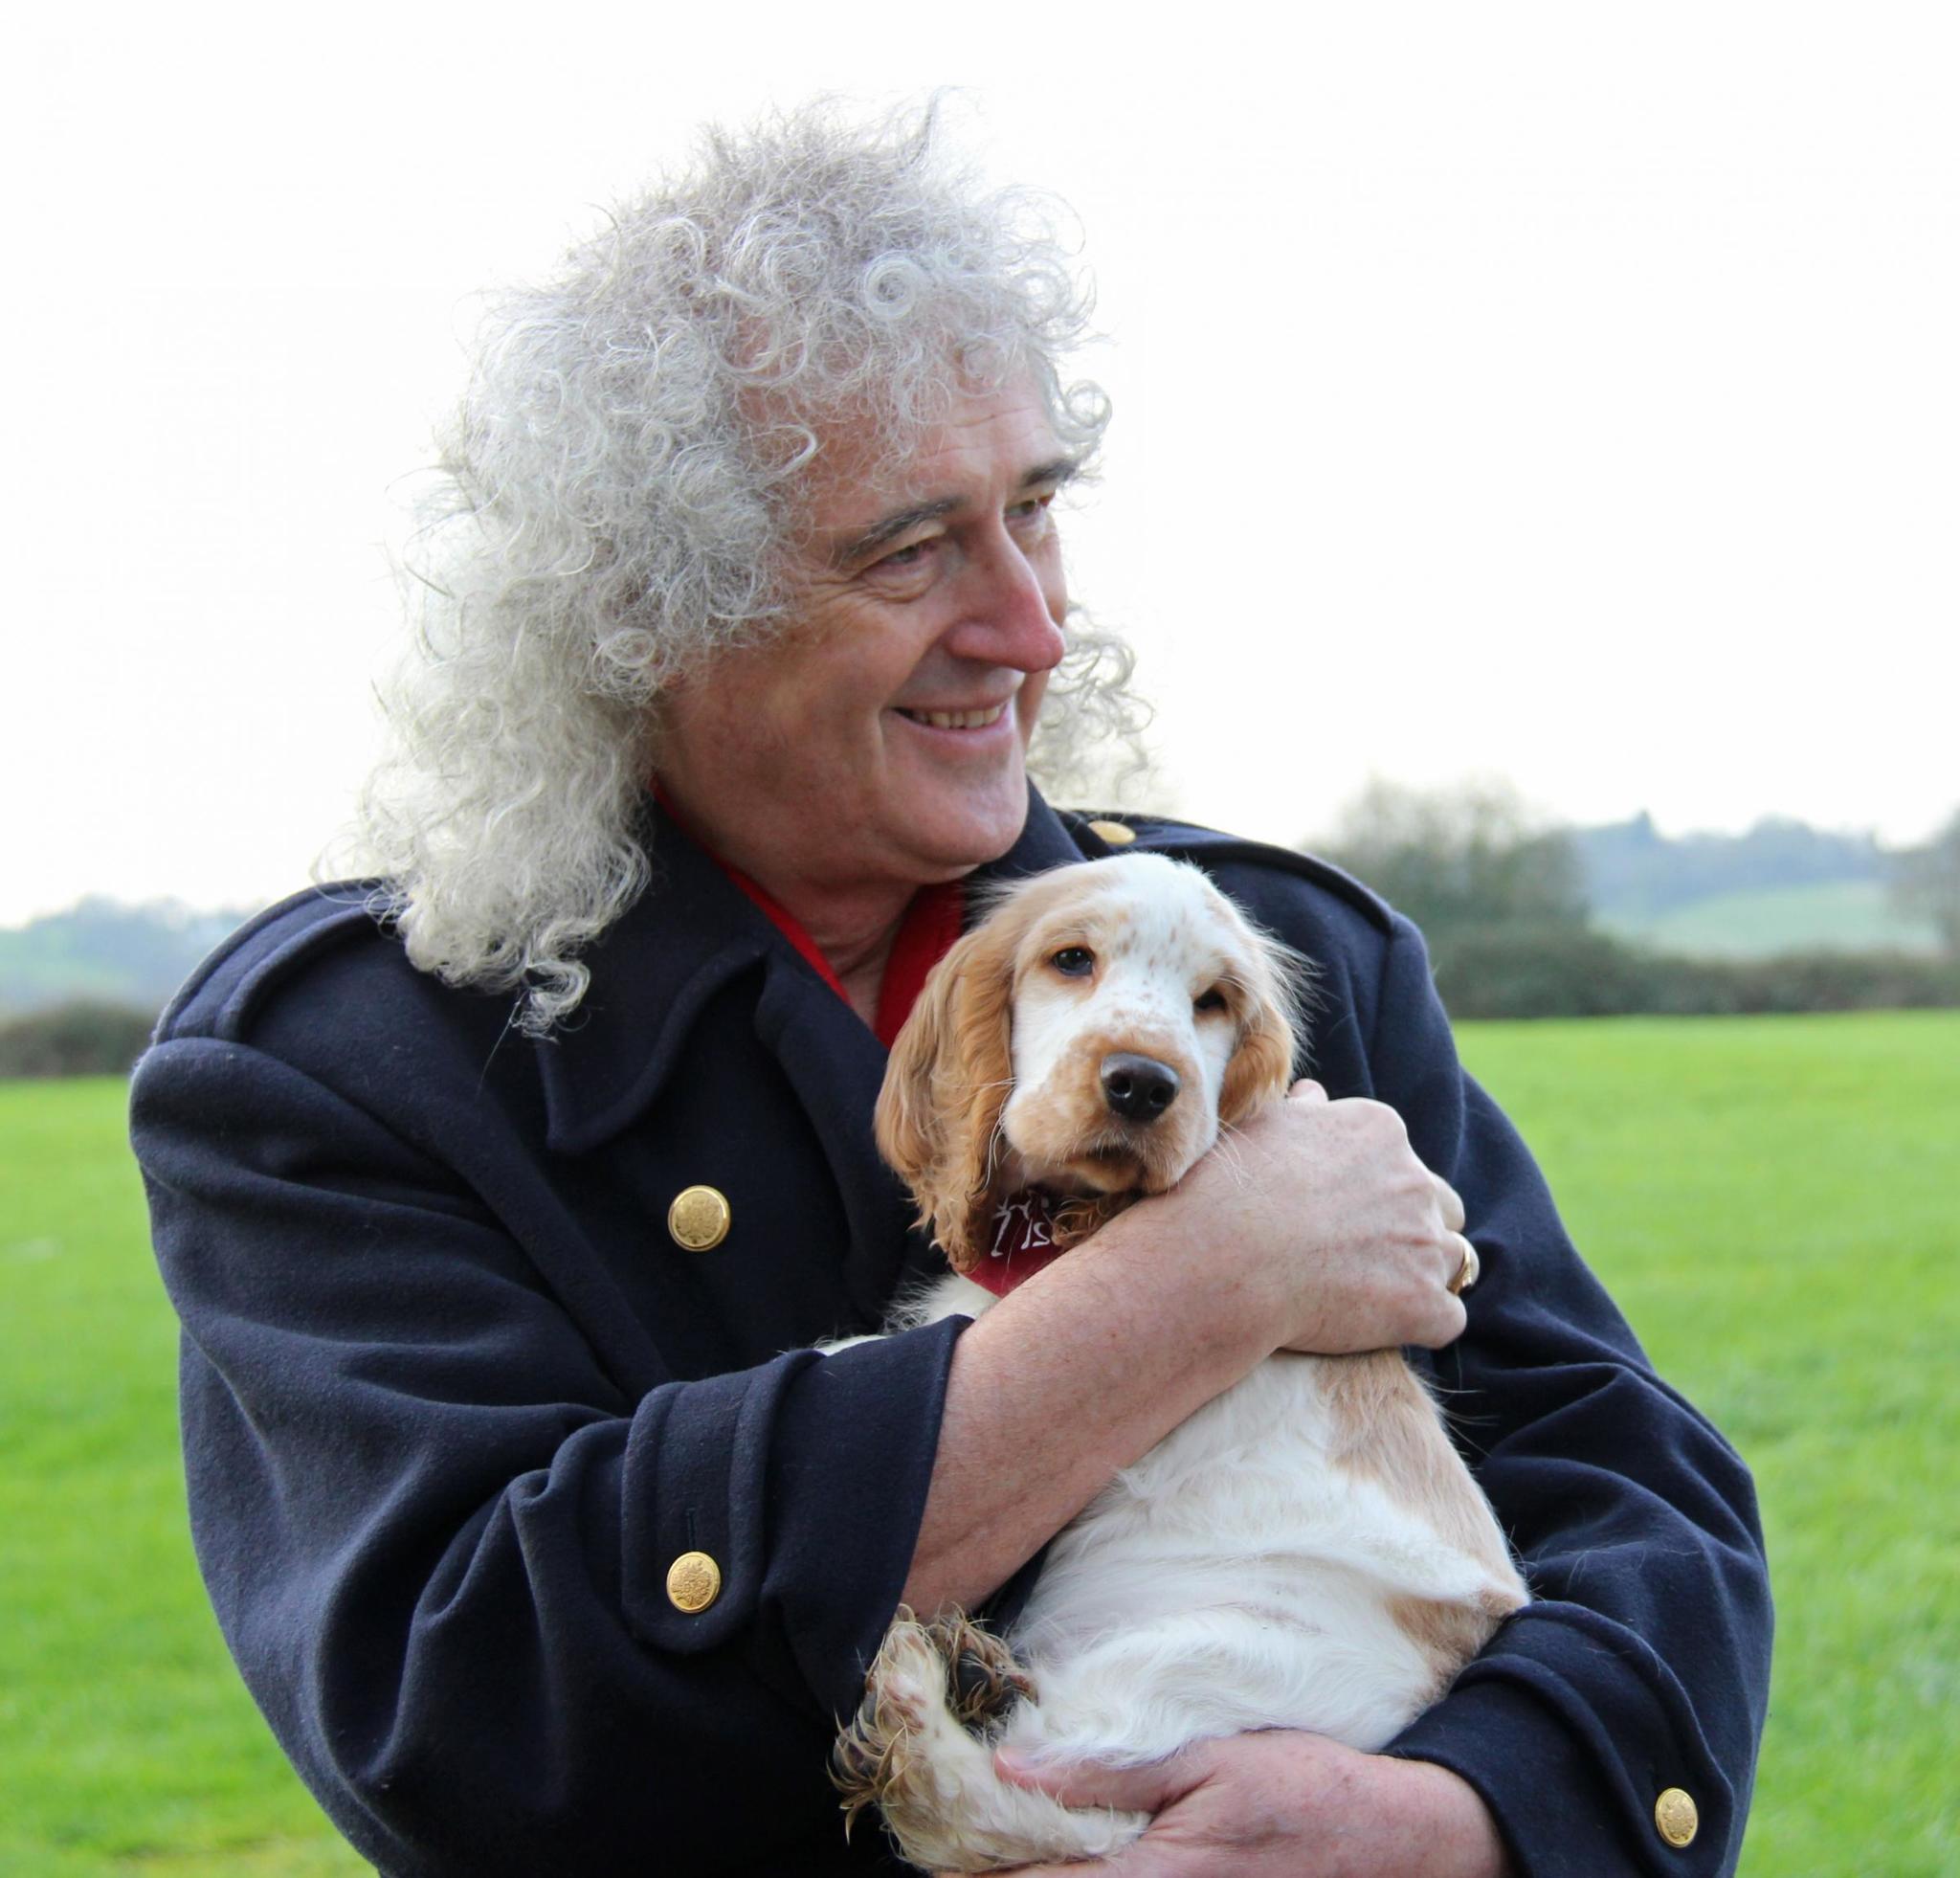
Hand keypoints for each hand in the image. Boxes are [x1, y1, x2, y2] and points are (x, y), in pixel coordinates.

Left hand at [987, 1731, 1510, 1877]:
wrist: (1392, 1843)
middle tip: (959, 1855)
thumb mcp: (1203, 1761)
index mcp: (1152, 1877)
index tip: (936, 1854)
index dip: (978, 1876)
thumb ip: (1106, 1771)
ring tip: (1002, 1859)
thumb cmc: (1300, 1788)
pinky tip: (1074, 1864)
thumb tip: (1010, 1766)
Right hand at [1134, 1079, 1471, 1355]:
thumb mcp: (1262, 1127)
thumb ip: (1303, 1112)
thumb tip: (1316, 1096)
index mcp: (1379, 1130)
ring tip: (1376, 1290)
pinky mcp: (1424, 1304)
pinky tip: (1381, 1327)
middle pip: (1440, 1203)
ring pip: (1454, 1257)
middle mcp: (1414, 1180)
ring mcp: (1425, 1244)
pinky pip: (1447, 1317)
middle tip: (1359, 1250)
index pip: (1399, 1158)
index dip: (1372, 1188)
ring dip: (1424, 1271)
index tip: (1336, 1211)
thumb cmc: (1230, 1188)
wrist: (1224, 1258)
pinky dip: (1420, 1323)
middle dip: (1411, 1225)